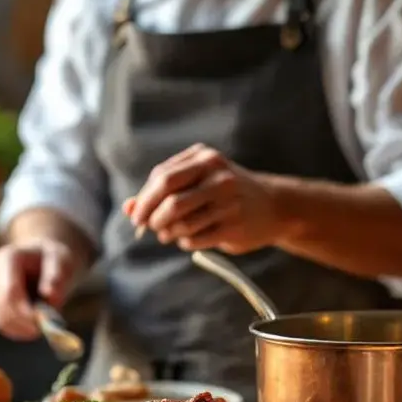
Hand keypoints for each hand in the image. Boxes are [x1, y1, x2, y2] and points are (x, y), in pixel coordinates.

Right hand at [0, 239, 77, 340]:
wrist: (37, 254)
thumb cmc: (50, 257)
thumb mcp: (60, 260)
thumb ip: (56, 276)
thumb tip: (49, 295)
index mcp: (8, 258)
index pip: (10, 292)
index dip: (23, 313)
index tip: (41, 325)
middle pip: (0, 307)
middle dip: (21, 324)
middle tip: (41, 332)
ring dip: (17, 329)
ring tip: (38, 329)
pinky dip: (13, 329)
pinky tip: (29, 329)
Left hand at [123, 144, 282, 254]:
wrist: (274, 206)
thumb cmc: (224, 193)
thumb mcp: (196, 181)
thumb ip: (162, 191)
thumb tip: (127, 208)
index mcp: (204, 158)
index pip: (162, 178)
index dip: (144, 200)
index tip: (136, 216)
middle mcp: (218, 176)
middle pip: (170, 199)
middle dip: (152, 217)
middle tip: (146, 227)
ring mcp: (229, 201)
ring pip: (181, 223)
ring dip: (167, 233)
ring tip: (168, 234)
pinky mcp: (234, 225)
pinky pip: (195, 239)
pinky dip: (185, 242)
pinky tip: (188, 239)